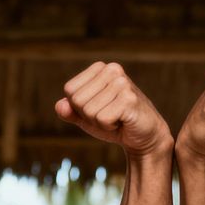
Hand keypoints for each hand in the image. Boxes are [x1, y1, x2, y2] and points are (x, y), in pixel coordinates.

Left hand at [55, 62, 171, 155]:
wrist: (144, 136)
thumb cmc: (115, 123)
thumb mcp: (87, 117)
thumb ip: (70, 111)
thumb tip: (60, 106)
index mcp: (100, 68)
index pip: (70, 90)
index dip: (79, 107)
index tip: (99, 109)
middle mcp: (112, 70)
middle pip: (77, 100)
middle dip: (90, 116)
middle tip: (110, 115)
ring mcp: (122, 83)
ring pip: (89, 111)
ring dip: (101, 122)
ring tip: (117, 118)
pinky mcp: (129, 99)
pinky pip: (102, 119)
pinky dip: (109, 127)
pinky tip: (123, 122)